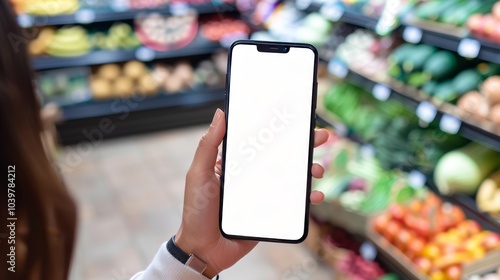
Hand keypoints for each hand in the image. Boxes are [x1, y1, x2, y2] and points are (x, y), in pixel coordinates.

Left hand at [175, 109, 328, 277]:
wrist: (204, 249)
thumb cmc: (196, 211)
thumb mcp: (199, 174)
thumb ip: (208, 145)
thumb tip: (220, 114)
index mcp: (236, 163)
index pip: (261, 141)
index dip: (279, 130)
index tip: (296, 119)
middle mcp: (252, 176)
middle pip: (283, 156)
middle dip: (304, 145)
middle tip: (320, 137)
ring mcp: (264, 194)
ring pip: (292, 178)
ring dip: (309, 171)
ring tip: (317, 170)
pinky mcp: (271, 212)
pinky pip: (293, 203)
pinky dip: (307, 198)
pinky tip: (315, 195)